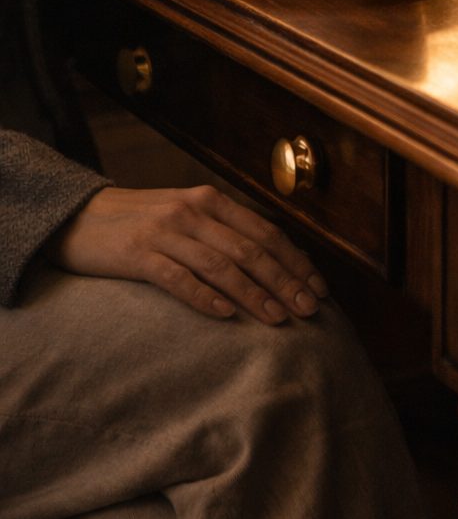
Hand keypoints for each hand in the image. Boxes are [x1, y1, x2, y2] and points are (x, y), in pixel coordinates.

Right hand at [46, 184, 329, 323]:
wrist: (77, 216)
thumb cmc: (140, 221)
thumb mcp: (186, 215)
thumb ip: (223, 231)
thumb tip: (272, 263)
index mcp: (210, 200)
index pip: (265, 231)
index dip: (296, 261)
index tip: (319, 288)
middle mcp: (193, 211)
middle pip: (250, 250)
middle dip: (286, 281)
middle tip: (310, 310)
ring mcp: (165, 232)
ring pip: (221, 266)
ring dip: (254, 294)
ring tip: (279, 319)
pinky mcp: (137, 254)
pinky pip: (177, 278)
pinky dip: (204, 297)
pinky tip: (226, 315)